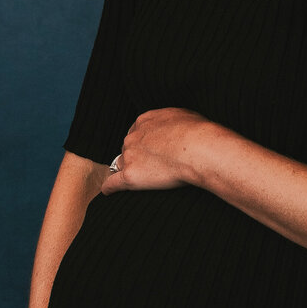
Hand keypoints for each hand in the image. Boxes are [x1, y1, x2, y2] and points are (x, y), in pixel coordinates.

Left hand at [100, 107, 216, 194]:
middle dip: (137, 157)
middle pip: (128, 149)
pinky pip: (113, 183)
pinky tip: (108, 191)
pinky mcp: (131, 176)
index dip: (144, 144)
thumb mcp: (184, 116)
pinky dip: (109, 187)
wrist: (197, 148)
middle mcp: (133, 137)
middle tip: (153, 166)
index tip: (152, 151)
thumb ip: (172, 122)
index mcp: (144, 121)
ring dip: (130, 171)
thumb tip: (177, 127)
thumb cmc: (197, 133)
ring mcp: (130, 156)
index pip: (137, 133)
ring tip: (141, 180)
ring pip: (122, 165)